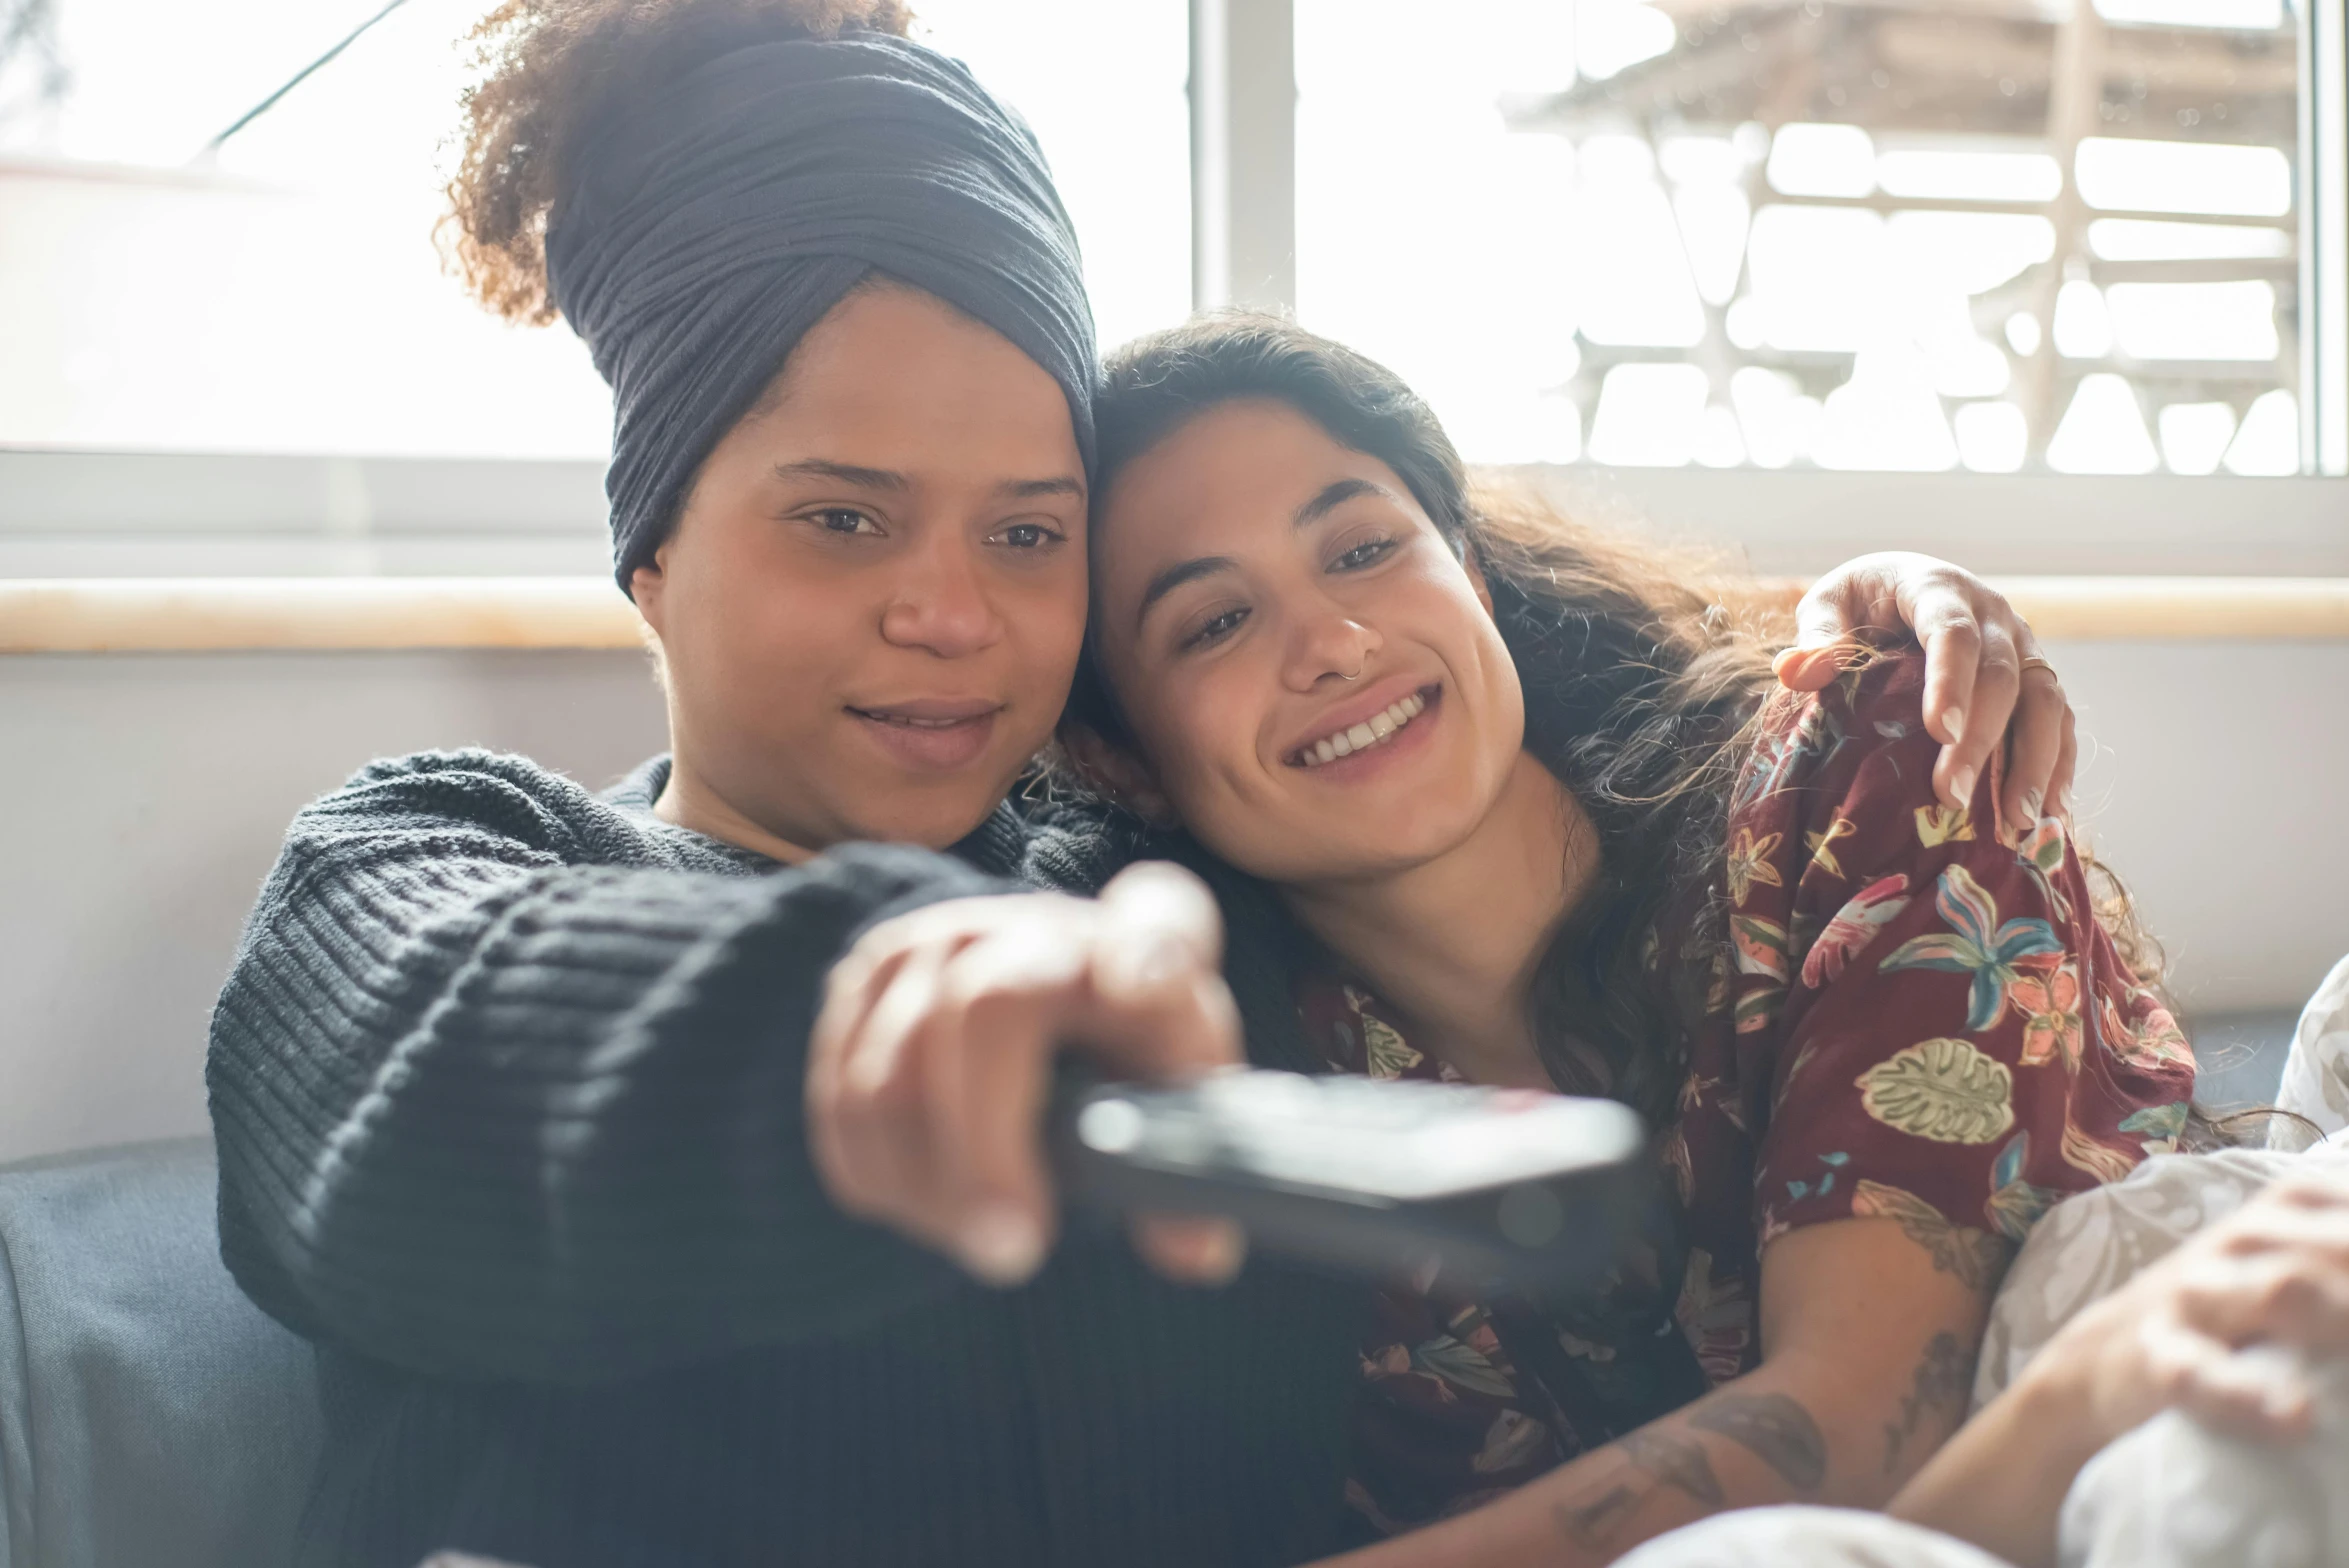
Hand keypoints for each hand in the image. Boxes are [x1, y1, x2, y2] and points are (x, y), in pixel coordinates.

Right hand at [807, 862, 1245, 1288]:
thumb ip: (1193, 1166)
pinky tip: (928, 1206)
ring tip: (981, 1245)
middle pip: (976, 1017)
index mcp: (1129, 947)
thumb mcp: (1177, 1094)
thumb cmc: (1128, 1047)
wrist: (1047, 985)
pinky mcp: (860, 981)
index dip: (1148, 952)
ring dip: (927, 1185)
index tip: (1143, 981)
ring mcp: (928, 944)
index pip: (1150, 928)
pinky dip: (877, 1172)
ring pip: (887, 1073)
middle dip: (982, 1154)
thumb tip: (1198, 1252)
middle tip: (1013, 1254)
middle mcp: (1024, 926)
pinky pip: (838, 1098)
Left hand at [1774, 551, 2074, 828]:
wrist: (1903, 585)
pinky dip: (2059, 764)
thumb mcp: (1827, 605)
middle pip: (2001, 675)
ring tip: (2016, 820)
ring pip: (2045, 700)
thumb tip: (1796, 671)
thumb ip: (1817, 635)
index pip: (1951, 632)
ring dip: (2034, 762)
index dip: (1951, 681)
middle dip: (1982, 739)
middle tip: (1955, 796)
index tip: (1941, 732)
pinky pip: (2059, 719)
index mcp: (1937, 588)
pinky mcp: (2036, 676)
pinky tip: (2049, 813)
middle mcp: (1993, 613)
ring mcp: (2022, 645)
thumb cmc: (1860, 602)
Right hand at [2043, 1163, 2348, 1446]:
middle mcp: (2243, 1243)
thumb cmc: (2227, 1317)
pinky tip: (2296, 1417)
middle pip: (2339, 1247)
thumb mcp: (2294, 1271)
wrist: (2096, 1362)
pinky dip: (2250, 1397)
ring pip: (2278, 1291)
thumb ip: (2339, 1261)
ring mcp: (2196, 1298)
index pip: (2348, 1209)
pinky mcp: (2157, 1359)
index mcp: (2284, 1213)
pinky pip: (2201, 1374)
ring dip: (2330, 1316)